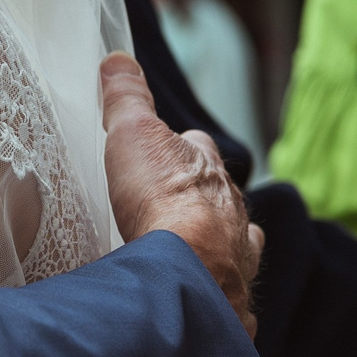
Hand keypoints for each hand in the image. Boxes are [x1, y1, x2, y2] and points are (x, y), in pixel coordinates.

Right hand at [100, 53, 260, 339]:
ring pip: (232, 242)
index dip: (180, 146)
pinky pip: (227, 290)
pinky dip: (214, 288)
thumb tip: (119, 59)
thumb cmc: (163, 200)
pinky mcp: (230, 297)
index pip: (198, 147)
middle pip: (219, 196)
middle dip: (200, 198)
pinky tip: (199, 293)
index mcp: (210, 170)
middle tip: (170, 204)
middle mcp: (232, 211)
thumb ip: (127, 98)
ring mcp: (236, 256)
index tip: (163, 150)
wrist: (188, 271)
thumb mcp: (134, 133)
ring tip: (188, 251)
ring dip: (214, 244)